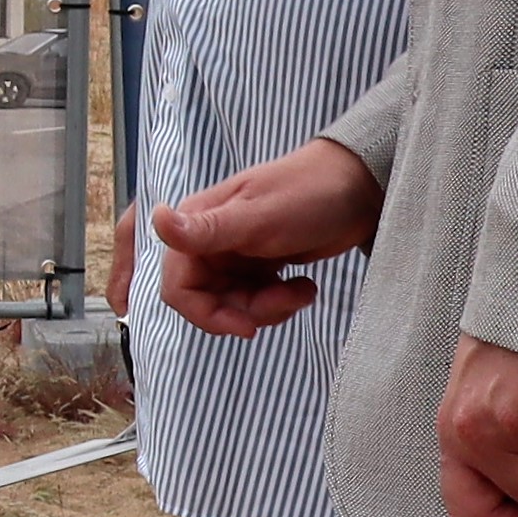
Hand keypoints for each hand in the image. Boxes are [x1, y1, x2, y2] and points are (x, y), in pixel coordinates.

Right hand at [152, 139, 382, 335]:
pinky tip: (304, 286)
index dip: (200, 313)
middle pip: (205, 301)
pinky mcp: (258, 267)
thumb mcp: (258, 218)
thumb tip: (157, 219)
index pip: (177, 285)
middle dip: (243, 311)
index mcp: (197, 224)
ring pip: (233, 305)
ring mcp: (234, 257)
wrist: (360, 189)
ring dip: (268, 309)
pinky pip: (255, 302)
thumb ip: (206, 229)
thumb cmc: (308, 194)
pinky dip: (280, 303)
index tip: (241, 326)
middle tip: (280, 302)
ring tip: (300, 290)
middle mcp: (208, 243)